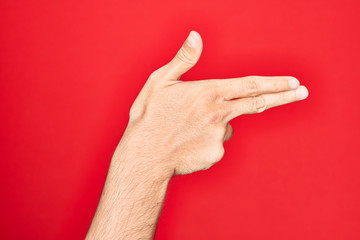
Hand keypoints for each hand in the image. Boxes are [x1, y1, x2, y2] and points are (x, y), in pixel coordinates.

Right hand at [124, 31, 307, 174]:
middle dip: (283, 96)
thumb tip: (195, 36)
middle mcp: (219, 114)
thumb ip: (183, 59)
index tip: (293, 81)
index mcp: (209, 93)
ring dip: (217, 123)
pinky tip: (189, 141)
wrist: (145, 155)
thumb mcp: (160, 81)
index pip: (250, 85)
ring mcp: (219, 136)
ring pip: (227, 126)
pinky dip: (208, 139)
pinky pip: (218, 143)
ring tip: (188, 128)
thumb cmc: (150, 117)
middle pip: (258, 103)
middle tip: (303, 92)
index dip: (274, 83)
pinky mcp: (216, 154)